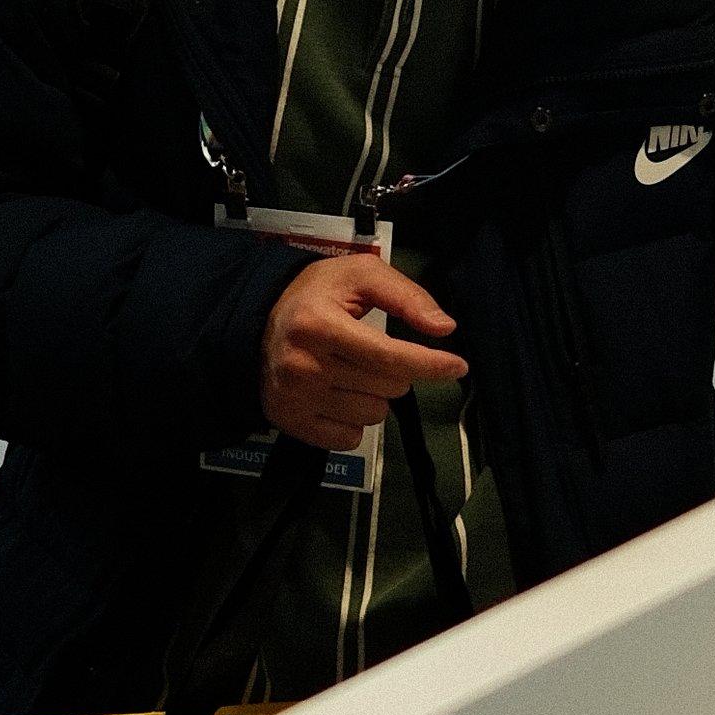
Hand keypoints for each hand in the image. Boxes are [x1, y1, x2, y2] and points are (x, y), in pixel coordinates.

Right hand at [260, 250, 466, 452]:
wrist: (257, 320)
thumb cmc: (316, 295)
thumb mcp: (359, 275)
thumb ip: (406, 296)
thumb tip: (444, 328)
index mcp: (319, 324)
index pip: (388, 356)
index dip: (429, 364)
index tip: (457, 366)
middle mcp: (303, 365)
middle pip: (387, 388)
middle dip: (395, 372)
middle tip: (370, 351)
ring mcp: (295, 398)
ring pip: (373, 415)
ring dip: (375, 396)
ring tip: (350, 370)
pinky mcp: (291, 421)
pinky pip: (350, 438)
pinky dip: (354, 420)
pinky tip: (337, 394)